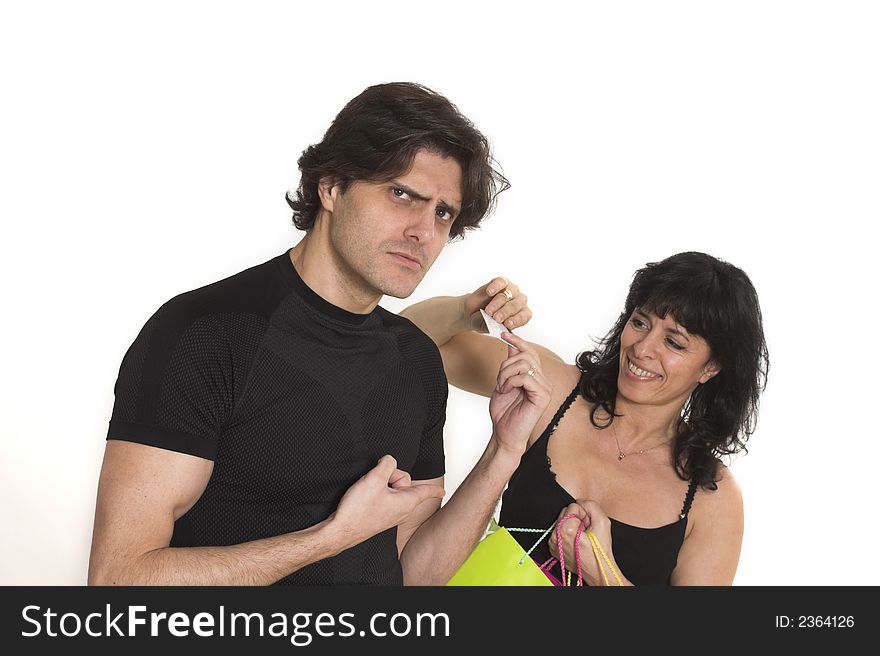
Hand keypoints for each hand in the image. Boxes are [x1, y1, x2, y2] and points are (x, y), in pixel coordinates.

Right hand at [332, 456, 444, 547]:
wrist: (340, 531)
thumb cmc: (358, 511)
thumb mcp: (375, 479)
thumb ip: (387, 464)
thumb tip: (388, 461)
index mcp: (406, 502)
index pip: (425, 492)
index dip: (434, 489)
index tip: (443, 491)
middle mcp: (401, 510)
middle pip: (403, 482)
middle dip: (390, 476)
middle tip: (375, 483)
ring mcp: (390, 515)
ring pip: (391, 489)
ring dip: (380, 485)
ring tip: (367, 493)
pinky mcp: (379, 516)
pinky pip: (383, 497)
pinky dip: (375, 493)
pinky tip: (364, 498)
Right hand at [462, 277, 531, 332]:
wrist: (472, 313)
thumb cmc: (483, 321)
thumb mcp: (488, 327)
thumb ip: (494, 326)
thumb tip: (498, 324)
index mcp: (520, 315)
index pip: (523, 317)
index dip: (516, 320)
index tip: (507, 325)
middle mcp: (519, 302)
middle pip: (514, 306)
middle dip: (505, 312)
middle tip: (496, 318)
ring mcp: (511, 290)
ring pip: (506, 295)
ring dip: (496, 304)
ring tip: (488, 311)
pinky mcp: (502, 282)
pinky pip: (501, 282)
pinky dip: (495, 286)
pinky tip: (489, 292)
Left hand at [489, 332, 551, 458]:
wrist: (504, 434)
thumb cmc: (504, 412)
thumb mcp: (504, 383)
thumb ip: (510, 365)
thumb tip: (510, 344)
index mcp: (536, 377)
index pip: (530, 352)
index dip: (518, 341)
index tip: (503, 333)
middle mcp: (544, 381)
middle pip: (526, 355)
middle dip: (506, 364)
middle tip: (499, 380)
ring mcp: (545, 388)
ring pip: (524, 364)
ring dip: (506, 374)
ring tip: (502, 387)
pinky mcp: (543, 396)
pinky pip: (525, 377)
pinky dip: (510, 382)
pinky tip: (506, 391)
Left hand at [549, 501, 619, 585]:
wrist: (598, 571)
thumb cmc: (601, 550)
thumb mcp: (603, 522)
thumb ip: (591, 505)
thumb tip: (580, 501)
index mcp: (565, 529)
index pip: (573, 506)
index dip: (585, 515)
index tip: (588, 526)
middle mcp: (556, 536)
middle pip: (565, 512)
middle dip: (577, 519)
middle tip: (586, 532)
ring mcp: (553, 543)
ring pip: (562, 521)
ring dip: (573, 526)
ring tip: (582, 538)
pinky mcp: (554, 548)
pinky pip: (560, 531)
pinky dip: (568, 534)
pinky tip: (577, 542)